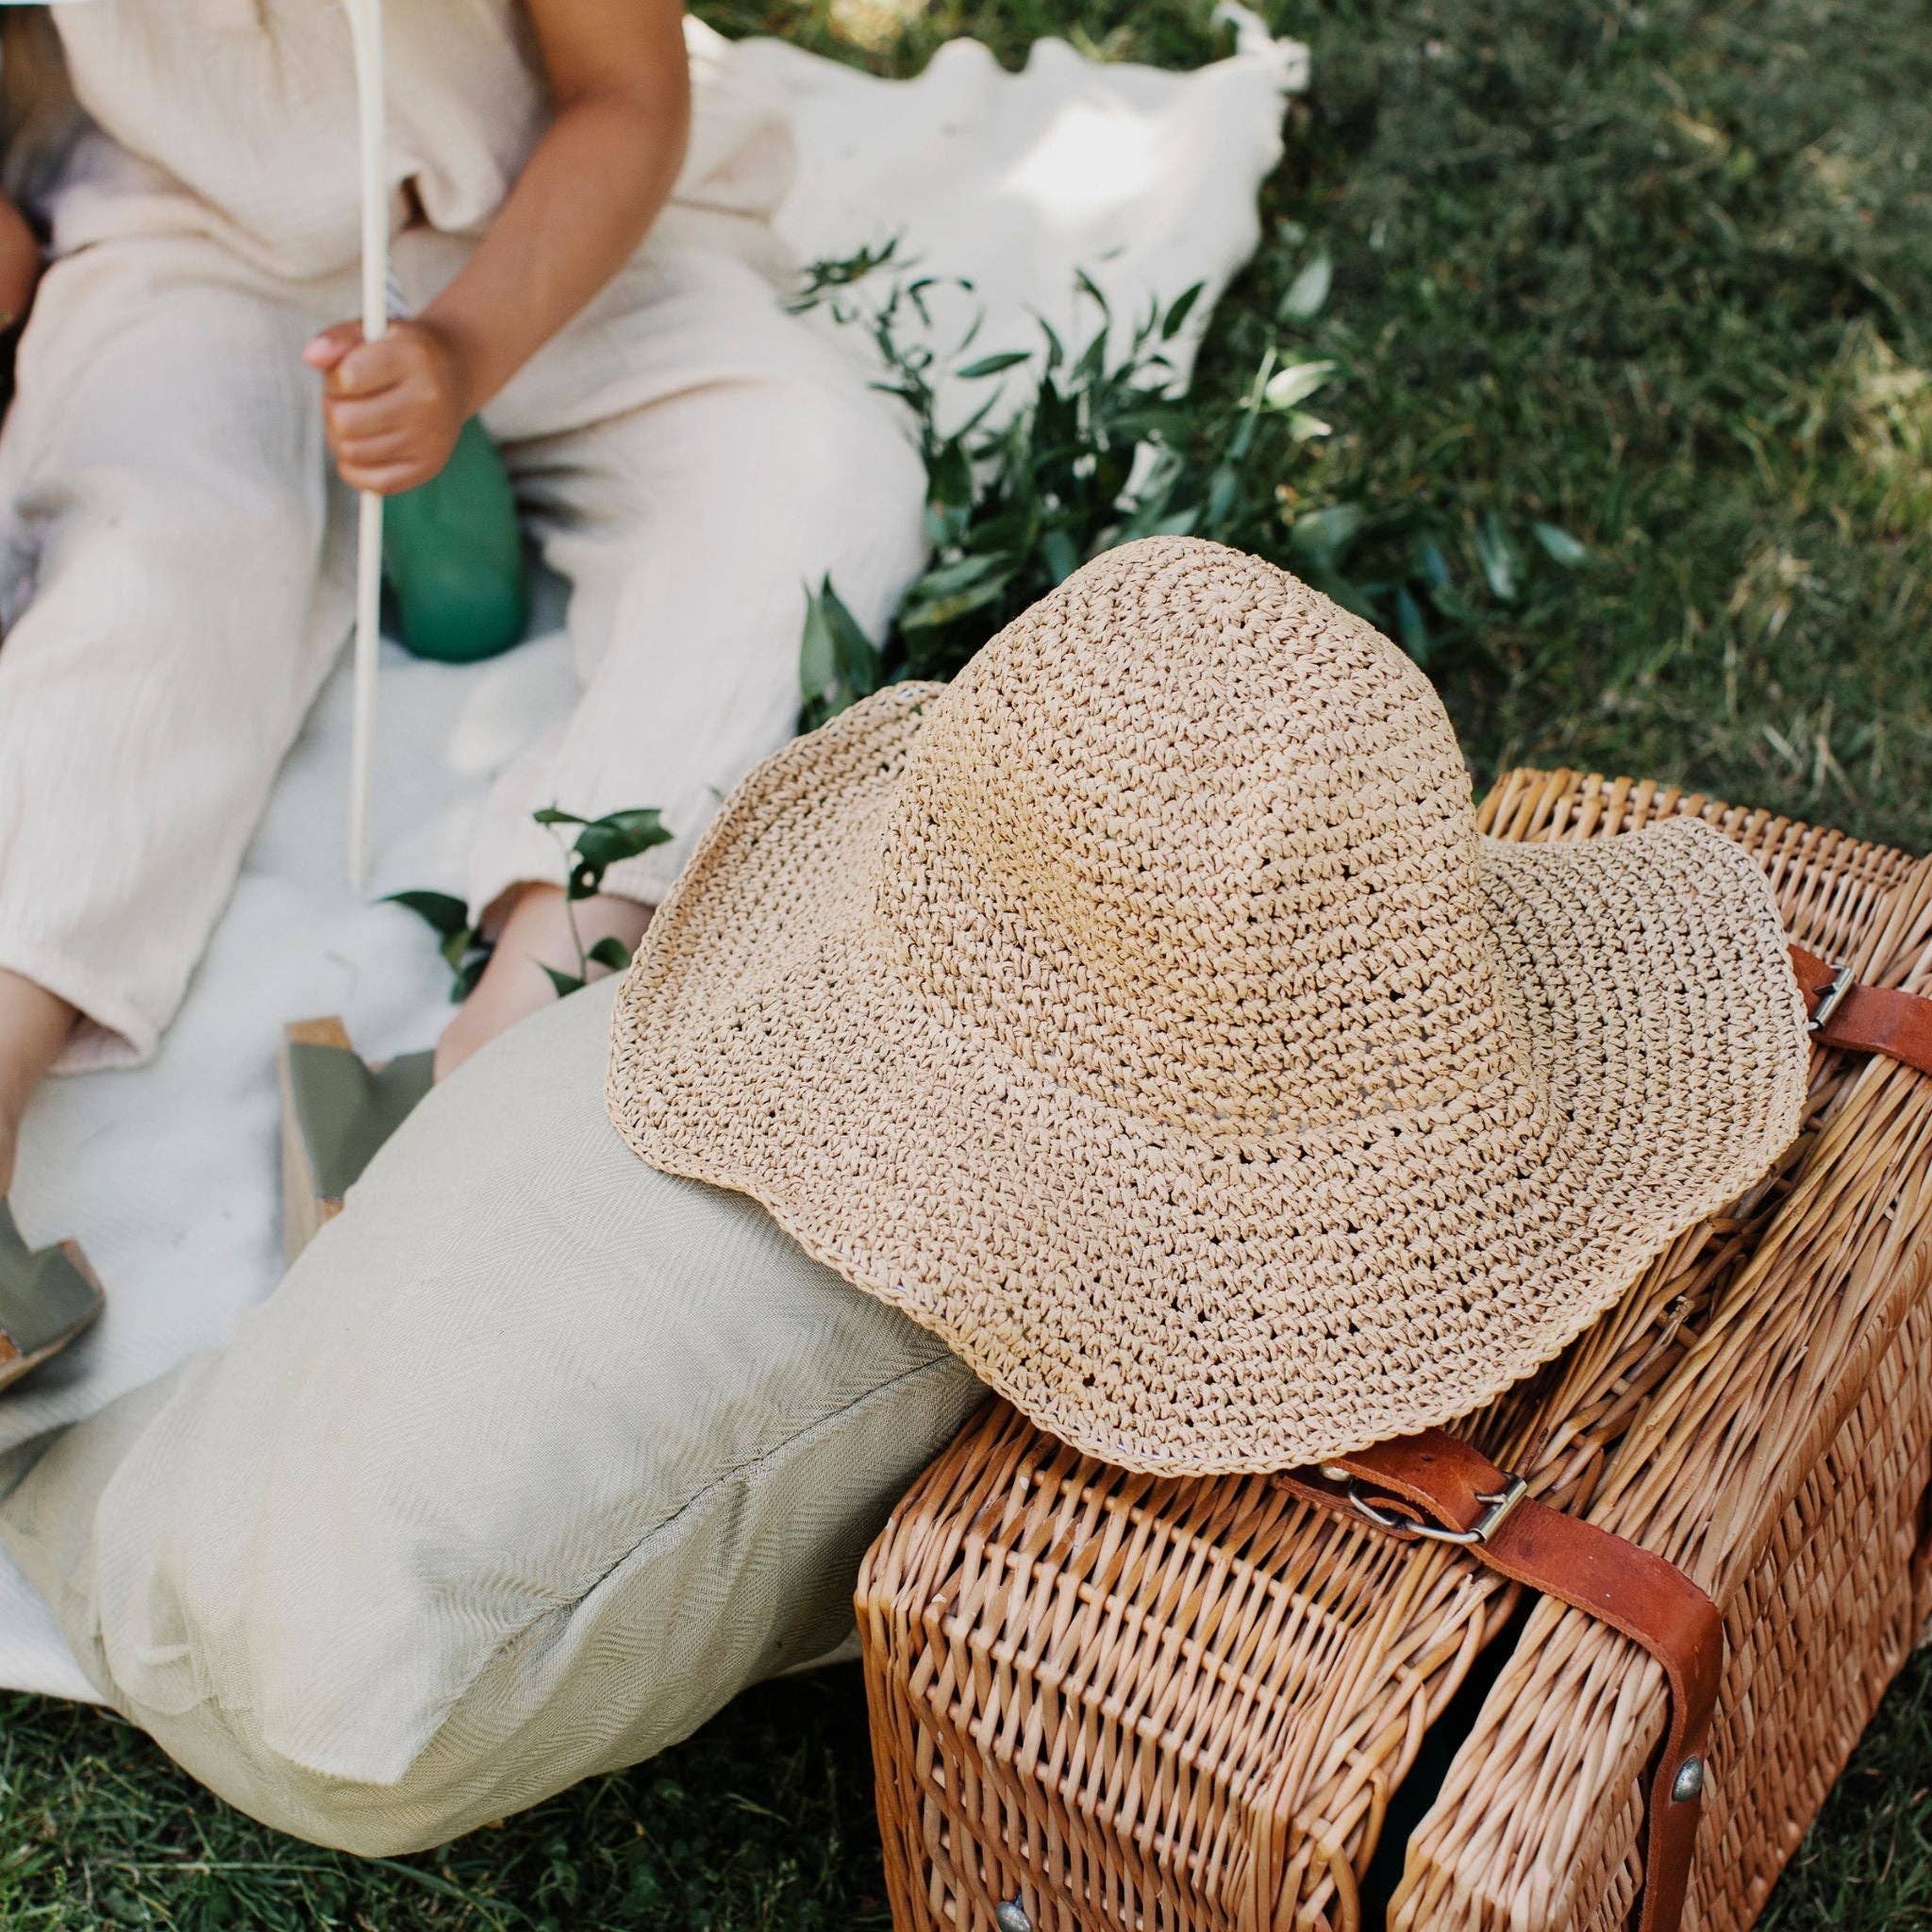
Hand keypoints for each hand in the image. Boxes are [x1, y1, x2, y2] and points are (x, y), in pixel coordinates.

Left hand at [303, 317, 472, 494]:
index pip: (346, 378)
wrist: (453, 375)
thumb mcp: (370, 333)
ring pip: (351, 452)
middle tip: (348, 401)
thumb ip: (337, 339)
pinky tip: (362, 447)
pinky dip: (355, 469)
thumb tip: (311, 357)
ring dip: (341, 438)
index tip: (347, 375)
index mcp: (414, 358)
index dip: (335, 378)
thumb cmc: (399, 353)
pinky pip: (373, 482)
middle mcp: (428, 400)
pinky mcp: (429, 467)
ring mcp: (431, 438)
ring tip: (357, 420)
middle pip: (344, 421)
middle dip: (334, 409)